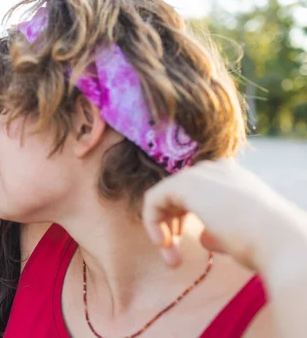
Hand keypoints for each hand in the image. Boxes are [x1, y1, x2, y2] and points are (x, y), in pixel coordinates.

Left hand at [142, 158, 298, 269]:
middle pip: (177, 196)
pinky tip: (162, 243)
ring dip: (161, 229)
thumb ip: (216, 232)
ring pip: (164, 198)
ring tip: (170, 258)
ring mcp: (201, 173)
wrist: (277, 239)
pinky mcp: (185, 182)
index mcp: (232, 179)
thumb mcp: (236, 236)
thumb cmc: (264, 243)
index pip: (195, 195)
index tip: (182, 252)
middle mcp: (216, 170)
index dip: (182, 223)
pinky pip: (153, 199)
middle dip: (170, 228)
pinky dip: (152, 222)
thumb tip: (203, 238)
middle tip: (173, 259)